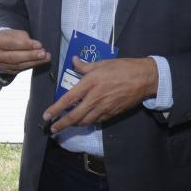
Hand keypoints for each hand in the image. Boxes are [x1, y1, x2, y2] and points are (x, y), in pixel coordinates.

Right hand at [0, 29, 50, 74]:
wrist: (0, 45)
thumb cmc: (8, 37)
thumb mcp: (13, 32)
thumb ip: (23, 38)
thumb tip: (35, 46)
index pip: (11, 44)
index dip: (26, 45)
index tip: (39, 45)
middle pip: (14, 57)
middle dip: (31, 55)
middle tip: (43, 53)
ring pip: (18, 65)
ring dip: (34, 62)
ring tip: (45, 57)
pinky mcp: (6, 71)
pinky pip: (20, 69)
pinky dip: (31, 65)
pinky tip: (39, 61)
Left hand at [43, 57, 157, 132]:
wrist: (143, 78)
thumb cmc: (122, 67)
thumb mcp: (101, 63)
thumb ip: (84, 66)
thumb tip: (73, 61)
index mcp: (90, 83)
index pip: (68, 99)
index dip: (55, 109)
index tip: (46, 116)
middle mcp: (95, 98)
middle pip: (74, 116)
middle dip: (61, 124)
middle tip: (52, 129)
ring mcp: (104, 107)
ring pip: (85, 121)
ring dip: (74, 125)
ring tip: (65, 126)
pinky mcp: (112, 113)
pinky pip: (96, 121)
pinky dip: (87, 122)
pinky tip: (83, 121)